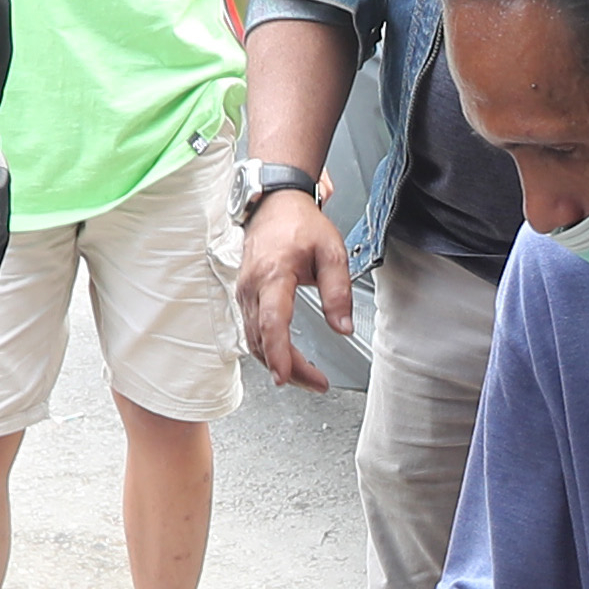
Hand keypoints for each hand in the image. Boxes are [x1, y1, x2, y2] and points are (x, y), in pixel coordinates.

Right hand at [240, 190, 353, 391]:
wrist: (276, 205)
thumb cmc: (301, 225)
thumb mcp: (332, 252)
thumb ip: (338, 291)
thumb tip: (343, 328)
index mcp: (274, 274)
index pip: (273, 322)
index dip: (279, 354)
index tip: (286, 377)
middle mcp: (253, 286)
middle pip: (263, 340)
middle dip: (289, 369)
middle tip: (317, 384)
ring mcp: (244, 293)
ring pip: (255, 340)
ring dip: (278, 363)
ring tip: (308, 378)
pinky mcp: (245, 297)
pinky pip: (252, 331)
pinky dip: (268, 350)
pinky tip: (288, 360)